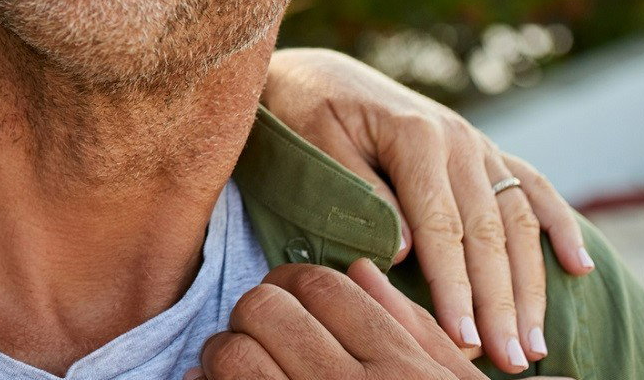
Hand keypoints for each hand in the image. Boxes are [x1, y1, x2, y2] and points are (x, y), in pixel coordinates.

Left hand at [193, 262, 517, 379]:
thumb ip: (417, 334)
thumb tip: (362, 273)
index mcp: (400, 370)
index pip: (323, 287)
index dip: (295, 282)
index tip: (291, 299)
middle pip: (266, 309)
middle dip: (258, 313)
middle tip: (266, 334)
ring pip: (231, 354)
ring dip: (226, 353)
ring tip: (243, 367)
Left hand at [262, 49, 593, 372]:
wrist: (317, 71)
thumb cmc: (305, 111)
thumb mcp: (317, 144)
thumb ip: (361, 194)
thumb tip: (404, 251)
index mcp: (416, 136)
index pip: (443, 227)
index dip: (455, 287)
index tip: (462, 338)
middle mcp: (458, 137)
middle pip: (490, 233)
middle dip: (501, 303)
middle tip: (509, 361)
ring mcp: (477, 143)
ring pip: (519, 221)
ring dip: (532, 286)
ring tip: (536, 344)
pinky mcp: (483, 150)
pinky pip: (533, 187)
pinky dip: (560, 225)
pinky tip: (580, 267)